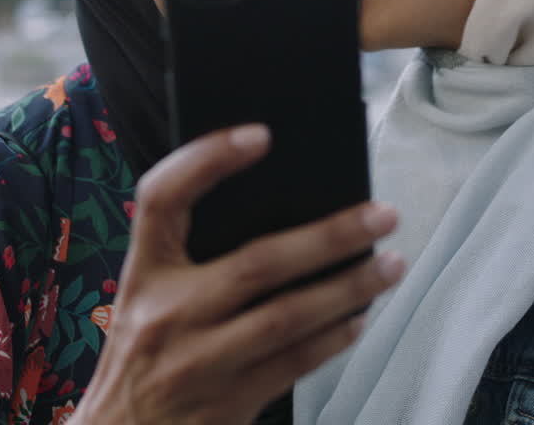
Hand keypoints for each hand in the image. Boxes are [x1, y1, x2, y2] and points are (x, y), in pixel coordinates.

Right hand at [70, 124, 402, 424]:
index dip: (207, 158)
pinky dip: (334, 338)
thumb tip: (288, 215)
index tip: (261, 135)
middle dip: (331, 235)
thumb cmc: (143, 358)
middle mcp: (164, 315)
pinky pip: (294, 363)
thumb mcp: (145, 301)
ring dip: (350, 288)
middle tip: (382, 215)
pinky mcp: (225, 406)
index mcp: (142, 275)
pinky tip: (359, 319)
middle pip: (258, 262)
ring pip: (289, 315)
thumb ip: (192, 261)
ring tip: (391, 265)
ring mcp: (195, 364)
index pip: (161, 197)